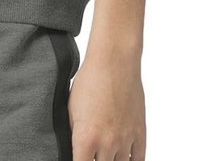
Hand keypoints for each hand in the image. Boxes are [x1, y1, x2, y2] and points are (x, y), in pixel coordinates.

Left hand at [68, 46, 146, 160]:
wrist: (114, 62)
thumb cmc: (89, 81)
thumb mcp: (71, 109)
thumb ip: (74, 135)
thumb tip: (75, 150)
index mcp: (85, 138)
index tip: (78, 158)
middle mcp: (107, 143)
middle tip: (93, 153)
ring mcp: (125, 140)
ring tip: (106, 153)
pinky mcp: (140, 133)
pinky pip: (138, 160)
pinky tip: (122, 159)